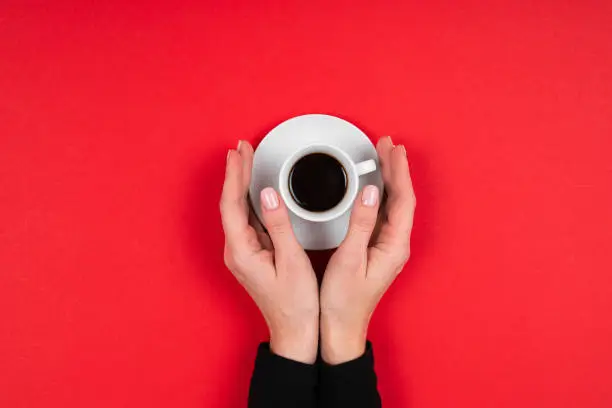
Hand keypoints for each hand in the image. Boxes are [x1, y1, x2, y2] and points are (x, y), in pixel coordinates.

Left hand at [220, 141, 318, 363]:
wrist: (296, 331)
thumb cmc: (296, 303)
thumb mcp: (291, 261)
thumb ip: (278, 225)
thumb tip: (269, 194)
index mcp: (241, 251)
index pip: (232, 203)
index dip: (234, 175)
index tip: (239, 153)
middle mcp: (237, 250)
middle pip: (232, 203)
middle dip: (236, 173)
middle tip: (242, 148)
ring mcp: (244, 253)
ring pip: (238, 210)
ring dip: (242, 184)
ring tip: (247, 161)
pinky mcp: (253, 255)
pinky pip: (248, 219)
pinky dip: (252, 199)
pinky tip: (257, 189)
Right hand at [320, 136, 415, 363]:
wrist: (341, 328)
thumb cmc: (343, 300)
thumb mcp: (349, 258)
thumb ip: (360, 223)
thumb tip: (369, 191)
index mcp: (394, 245)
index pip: (402, 200)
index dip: (399, 172)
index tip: (392, 150)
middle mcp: (395, 245)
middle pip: (401, 199)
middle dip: (396, 169)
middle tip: (387, 145)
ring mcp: (386, 247)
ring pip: (393, 205)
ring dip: (389, 179)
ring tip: (382, 158)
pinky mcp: (376, 249)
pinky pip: (382, 214)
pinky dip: (379, 194)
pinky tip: (372, 187)